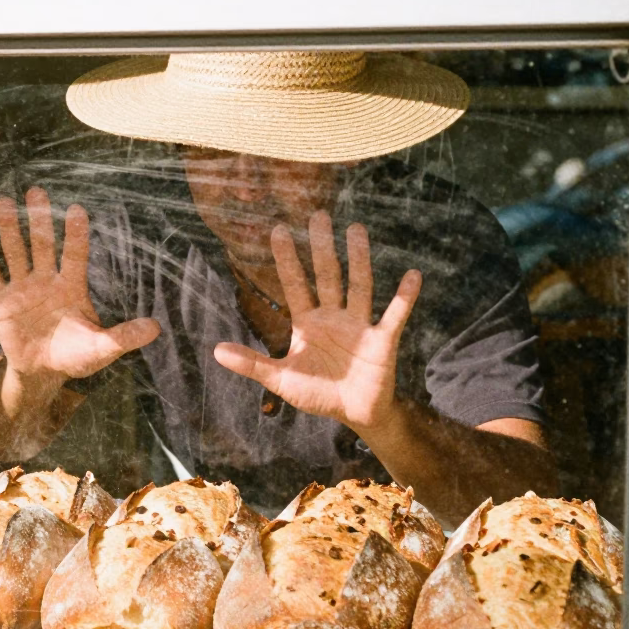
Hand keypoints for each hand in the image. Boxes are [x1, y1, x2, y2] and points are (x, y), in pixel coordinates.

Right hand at [0, 187, 159, 386]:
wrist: (42, 372)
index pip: (74, 255)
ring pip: (15, 252)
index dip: (75, 234)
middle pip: (42, 244)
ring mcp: (22, 287)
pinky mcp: (0, 300)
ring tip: (4, 202)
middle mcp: (47, 280)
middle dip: (39, 219)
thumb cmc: (75, 357)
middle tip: (36, 191)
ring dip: (9, 229)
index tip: (76, 209)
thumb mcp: (101, 349)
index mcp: (72, 286)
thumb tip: (156, 329)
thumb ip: (123, 337)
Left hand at [213, 212, 420, 435]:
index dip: (287, 259)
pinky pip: (395, 315)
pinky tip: (413, 275)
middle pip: (327, 275)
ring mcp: (359, 325)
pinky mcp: (382, 340)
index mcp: (307, 323)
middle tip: (318, 214)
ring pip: (359, 285)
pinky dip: (404, 297)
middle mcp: (333, 316)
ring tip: (356, 229)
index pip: (294, 284)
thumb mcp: (280, 380)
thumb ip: (252, 364)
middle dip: (321, 246)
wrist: (355, 413)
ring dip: (359, 258)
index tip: (278, 230)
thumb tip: (215, 351)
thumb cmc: (318, 394)